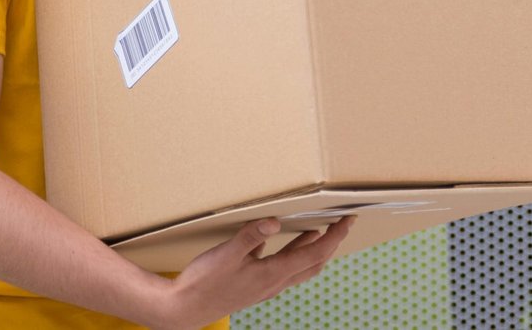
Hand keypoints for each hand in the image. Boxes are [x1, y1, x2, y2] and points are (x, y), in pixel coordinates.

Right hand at [155, 216, 352, 329]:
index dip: (335, 236)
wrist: (183, 310)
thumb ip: (251, 235)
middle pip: (314, 263)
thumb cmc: (203, 284)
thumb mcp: (226, 254)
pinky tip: (280, 241)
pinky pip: (282, 269)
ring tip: (319, 230)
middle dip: (331, 243)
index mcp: (274, 274)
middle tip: (341, 224)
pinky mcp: (254, 287)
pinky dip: (291, 254)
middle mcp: (274, 283)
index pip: (316, 253)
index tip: (349, 220)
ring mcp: (265, 287)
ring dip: (312, 249)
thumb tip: (275, 221)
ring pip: (299, 267)